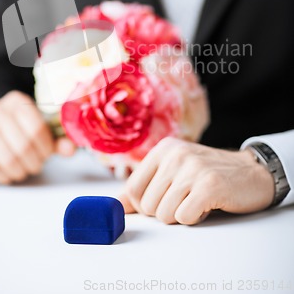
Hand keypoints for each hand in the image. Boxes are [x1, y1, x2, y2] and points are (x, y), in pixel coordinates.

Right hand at [0, 91, 74, 183]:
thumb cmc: (21, 131)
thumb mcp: (41, 131)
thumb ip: (58, 140)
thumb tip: (71, 149)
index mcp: (18, 101)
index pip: (36, 127)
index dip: (45, 147)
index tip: (47, 155)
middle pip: (23, 144)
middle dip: (34, 161)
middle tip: (36, 165)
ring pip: (7, 157)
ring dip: (20, 170)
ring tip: (24, 170)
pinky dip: (3, 174)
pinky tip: (9, 173)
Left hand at [119, 137, 274, 224]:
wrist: (252, 171)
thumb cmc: (209, 174)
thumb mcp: (175, 171)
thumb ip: (146, 186)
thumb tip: (116, 206)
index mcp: (163, 149)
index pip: (132, 189)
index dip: (143, 206)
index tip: (161, 202)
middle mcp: (175, 155)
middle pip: (147, 206)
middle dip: (165, 211)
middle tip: (185, 199)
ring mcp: (192, 168)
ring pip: (164, 215)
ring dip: (181, 215)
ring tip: (197, 199)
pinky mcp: (209, 186)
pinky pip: (184, 218)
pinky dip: (195, 218)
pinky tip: (207, 204)